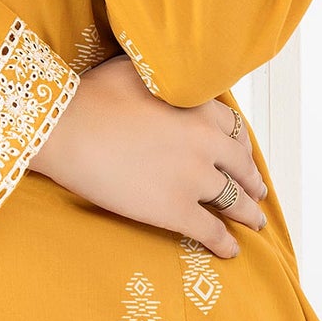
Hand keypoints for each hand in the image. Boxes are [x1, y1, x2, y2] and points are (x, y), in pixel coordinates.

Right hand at [28, 54, 267, 257]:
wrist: (65, 129)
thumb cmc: (93, 95)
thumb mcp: (138, 69)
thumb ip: (166, 76)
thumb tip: (170, 74)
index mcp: (200, 107)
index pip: (234, 129)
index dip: (240, 146)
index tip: (240, 154)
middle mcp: (207, 143)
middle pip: (241, 166)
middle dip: (251, 181)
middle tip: (256, 190)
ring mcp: (194, 179)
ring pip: (235, 201)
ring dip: (248, 214)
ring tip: (254, 222)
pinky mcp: (176, 210)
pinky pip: (212, 231)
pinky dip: (224, 243)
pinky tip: (230, 250)